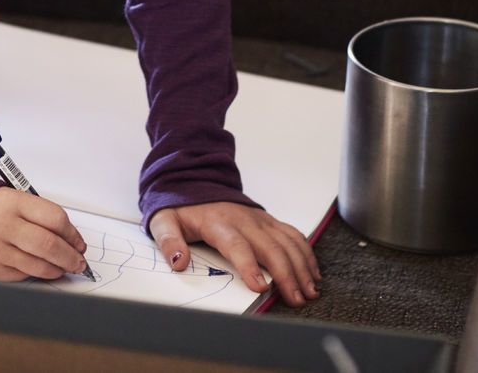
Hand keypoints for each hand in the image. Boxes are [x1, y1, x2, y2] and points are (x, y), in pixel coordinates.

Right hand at [0, 188, 90, 280]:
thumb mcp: (19, 202)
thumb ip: (45, 218)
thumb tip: (73, 242)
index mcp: (13, 203)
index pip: (54, 219)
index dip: (73, 234)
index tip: (79, 243)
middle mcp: (3, 226)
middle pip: (48, 245)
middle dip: (70, 257)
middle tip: (79, 262)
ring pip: (39, 266)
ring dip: (58, 269)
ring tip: (64, 267)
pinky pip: (24, 276)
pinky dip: (37, 274)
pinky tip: (40, 268)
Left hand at [148, 202, 320, 305]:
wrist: (194, 179)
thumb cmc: (181, 206)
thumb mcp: (164, 221)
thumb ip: (169, 241)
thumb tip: (179, 263)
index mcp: (218, 223)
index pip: (237, 246)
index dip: (250, 267)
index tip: (261, 287)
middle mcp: (244, 220)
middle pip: (270, 247)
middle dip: (287, 275)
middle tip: (296, 299)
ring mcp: (259, 219)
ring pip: (287, 242)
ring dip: (302, 266)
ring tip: (310, 290)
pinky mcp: (268, 220)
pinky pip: (292, 234)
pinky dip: (306, 252)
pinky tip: (313, 271)